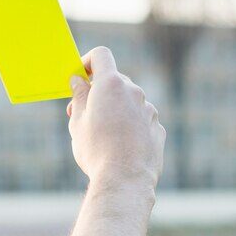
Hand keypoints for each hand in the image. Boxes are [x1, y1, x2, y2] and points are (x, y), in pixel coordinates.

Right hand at [66, 46, 163, 190]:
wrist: (125, 180)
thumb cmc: (97, 150)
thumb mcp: (78, 122)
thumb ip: (79, 96)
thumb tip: (79, 81)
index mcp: (111, 84)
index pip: (101, 55)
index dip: (87, 62)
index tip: (79, 77)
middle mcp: (134, 92)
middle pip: (115, 81)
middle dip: (98, 92)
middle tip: (80, 113)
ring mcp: (149, 110)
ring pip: (129, 102)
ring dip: (115, 111)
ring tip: (101, 136)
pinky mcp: (158, 129)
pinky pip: (140, 121)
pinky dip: (130, 127)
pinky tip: (120, 147)